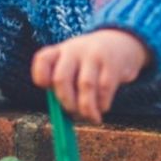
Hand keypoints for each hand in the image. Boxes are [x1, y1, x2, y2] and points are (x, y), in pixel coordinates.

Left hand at [31, 28, 148, 123]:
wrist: (120, 42)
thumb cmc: (90, 63)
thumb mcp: (74, 65)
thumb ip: (65, 86)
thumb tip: (63, 118)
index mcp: (60, 51)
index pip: (43, 59)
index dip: (40, 76)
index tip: (48, 89)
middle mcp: (74, 50)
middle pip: (62, 78)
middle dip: (66, 101)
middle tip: (73, 113)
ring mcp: (93, 55)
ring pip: (85, 85)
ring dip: (86, 107)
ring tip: (91, 117)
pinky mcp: (112, 63)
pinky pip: (104, 88)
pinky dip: (102, 104)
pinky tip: (102, 108)